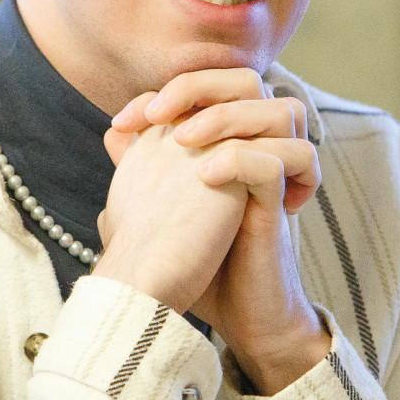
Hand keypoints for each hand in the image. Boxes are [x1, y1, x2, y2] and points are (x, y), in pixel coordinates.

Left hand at [108, 69, 330, 393]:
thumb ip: (145, 169)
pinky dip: (243, 158)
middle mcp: (259, 151)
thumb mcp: (162, 210)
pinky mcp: (282, 207)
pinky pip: (286, 158)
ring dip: (227, 117)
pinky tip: (204, 178)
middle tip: (158, 116)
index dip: (169, 89)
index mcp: (232, 142)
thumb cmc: (202, 265)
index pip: (212, 83)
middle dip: (201, 87)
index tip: (123, 122)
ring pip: (282, 110)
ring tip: (184, 143)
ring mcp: (275, 177)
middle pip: (251, 80)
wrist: (235, 319)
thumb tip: (113, 133)